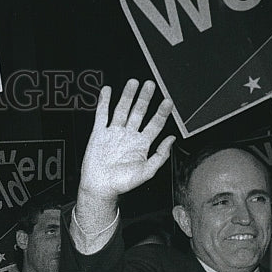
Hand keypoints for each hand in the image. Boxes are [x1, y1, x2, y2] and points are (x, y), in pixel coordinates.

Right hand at [80, 79, 174, 201]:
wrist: (100, 188)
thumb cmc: (122, 184)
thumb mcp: (147, 172)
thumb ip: (161, 155)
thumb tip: (172, 139)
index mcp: (141, 144)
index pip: (155, 124)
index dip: (161, 112)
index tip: (167, 102)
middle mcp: (128, 136)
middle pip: (139, 112)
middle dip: (144, 98)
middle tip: (150, 85)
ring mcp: (114, 133)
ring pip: (122, 110)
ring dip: (127, 96)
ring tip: (133, 83)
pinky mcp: (99, 134)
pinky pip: (101, 115)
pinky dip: (104, 102)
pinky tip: (107, 91)